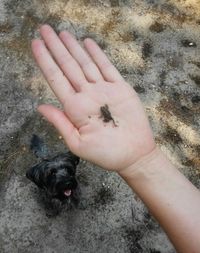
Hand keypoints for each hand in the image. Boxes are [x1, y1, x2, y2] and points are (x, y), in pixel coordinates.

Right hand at [31, 24, 154, 170]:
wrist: (135, 154)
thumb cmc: (105, 153)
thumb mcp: (76, 144)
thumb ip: (59, 122)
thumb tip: (40, 106)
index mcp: (76, 108)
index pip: (56, 79)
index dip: (45, 60)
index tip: (36, 43)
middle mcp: (90, 94)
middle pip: (69, 66)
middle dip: (55, 46)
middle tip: (45, 29)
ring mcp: (107, 89)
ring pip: (86, 63)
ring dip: (73, 46)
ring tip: (62, 32)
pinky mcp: (122, 88)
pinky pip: (108, 66)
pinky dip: (97, 53)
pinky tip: (88, 42)